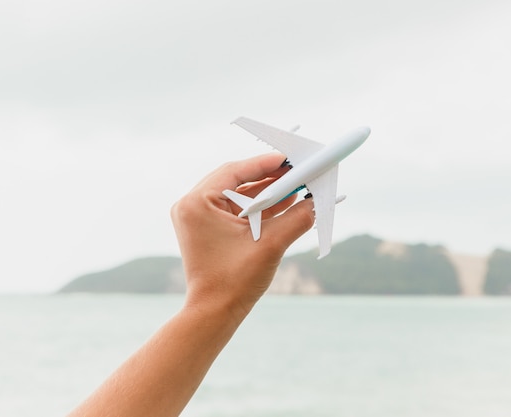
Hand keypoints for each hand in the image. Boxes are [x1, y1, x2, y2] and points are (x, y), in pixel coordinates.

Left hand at [171, 153, 314, 319]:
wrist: (214, 314)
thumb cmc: (235, 282)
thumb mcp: (271, 245)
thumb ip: (297, 218)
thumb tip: (318, 201)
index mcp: (197, 203)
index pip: (235, 171)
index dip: (265, 163)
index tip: (289, 159)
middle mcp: (192, 206)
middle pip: (236, 180)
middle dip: (268, 177)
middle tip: (296, 171)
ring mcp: (197, 218)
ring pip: (237, 195)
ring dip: (266, 192)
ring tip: (296, 186)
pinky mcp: (206, 229)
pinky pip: (235, 210)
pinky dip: (258, 208)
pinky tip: (284, 203)